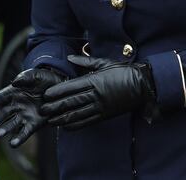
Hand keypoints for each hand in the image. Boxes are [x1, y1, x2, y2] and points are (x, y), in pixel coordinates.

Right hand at [0, 67, 63, 146]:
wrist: (60, 90)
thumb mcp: (36, 75)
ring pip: (11, 124)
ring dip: (4, 130)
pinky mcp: (33, 125)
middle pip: (2, 113)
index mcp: (12, 92)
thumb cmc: (45, 80)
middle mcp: (15, 106)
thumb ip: (26, 77)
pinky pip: (24, 133)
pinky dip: (18, 138)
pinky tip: (13, 143)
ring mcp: (23, 116)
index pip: (0, 97)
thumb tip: (14, 82)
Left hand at [41, 55, 156, 129]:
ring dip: (62, 118)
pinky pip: (88, 121)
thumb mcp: (104, 62)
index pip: (72, 87)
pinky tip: (66, 127)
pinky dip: (76, 125)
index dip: (57, 92)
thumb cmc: (123, 71)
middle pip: (72, 102)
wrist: (143, 85)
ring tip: (50, 121)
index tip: (46, 95)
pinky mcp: (106, 115)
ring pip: (78, 114)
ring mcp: (101, 106)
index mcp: (94, 80)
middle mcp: (96, 94)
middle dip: (55, 107)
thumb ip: (85, 61)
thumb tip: (70, 57)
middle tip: (42, 110)